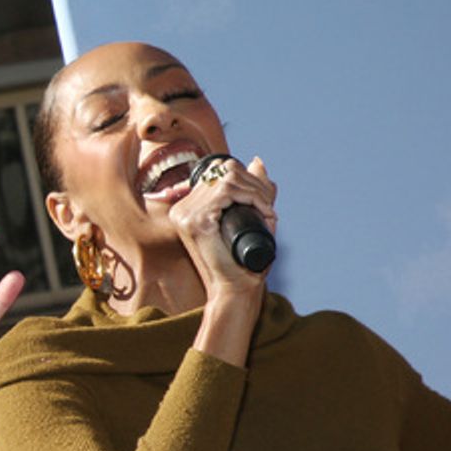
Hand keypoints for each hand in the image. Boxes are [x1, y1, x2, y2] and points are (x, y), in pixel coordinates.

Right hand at [171, 155, 277, 299]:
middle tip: (270, 206)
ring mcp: (185, 215)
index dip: (247, 178)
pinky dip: (252, 197)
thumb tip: (257, 161)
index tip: (265, 199)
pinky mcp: (195, 221)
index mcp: (187, 208)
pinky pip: (227, 191)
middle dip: (255, 183)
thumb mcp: (248, 216)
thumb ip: (251, 190)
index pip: (218, 172)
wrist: (235, 289)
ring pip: (227, 178)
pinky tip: (263, 212)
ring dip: (257, 191)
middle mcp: (181, 209)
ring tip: (268, 211)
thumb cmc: (240, 260)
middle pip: (223, 171)